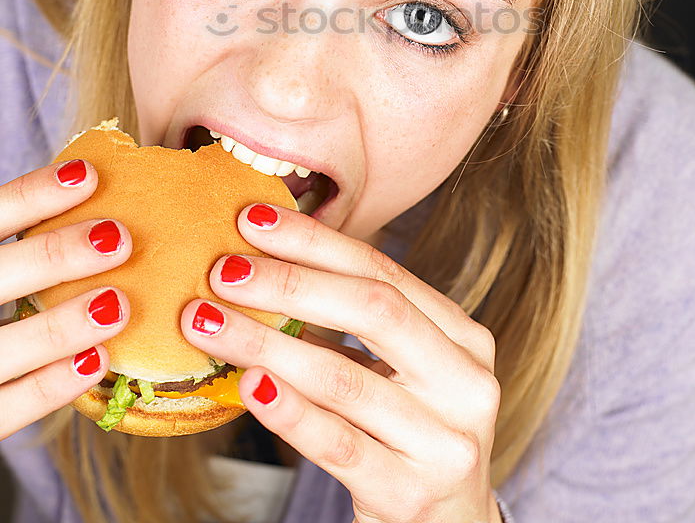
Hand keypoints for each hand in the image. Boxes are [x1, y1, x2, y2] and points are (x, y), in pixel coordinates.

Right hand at [0, 159, 130, 438]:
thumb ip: (19, 246)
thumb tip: (94, 196)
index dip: (32, 196)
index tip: (87, 175)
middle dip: (53, 256)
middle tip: (118, 238)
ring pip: (0, 346)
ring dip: (59, 327)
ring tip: (117, 306)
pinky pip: (4, 409)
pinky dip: (49, 386)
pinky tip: (97, 360)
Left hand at [182, 204, 501, 522]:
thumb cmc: (410, 435)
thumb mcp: (402, 373)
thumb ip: (355, 325)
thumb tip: (264, 262)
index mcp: (464, 339)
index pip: (385, 273)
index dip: (317, 242)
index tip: (255, 220)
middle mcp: (466, 383)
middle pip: (375, 311)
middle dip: (291, 283)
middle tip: (224, 269)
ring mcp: (445, 442)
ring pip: (344, 378)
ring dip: (267, 343)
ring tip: (208, 322)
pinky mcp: (411, 494)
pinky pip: (339, 444)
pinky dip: (289, 411)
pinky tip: (247, 385)